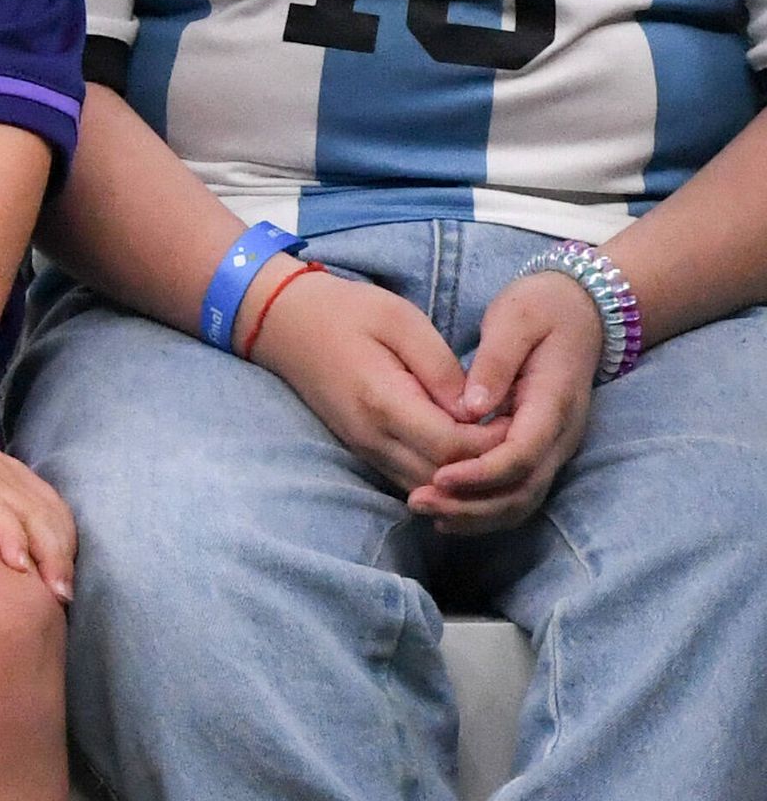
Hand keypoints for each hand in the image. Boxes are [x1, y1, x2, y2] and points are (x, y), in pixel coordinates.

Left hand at [0, 412, 75, 598]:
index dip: (11, 537)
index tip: (22, 569)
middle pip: (34, 515)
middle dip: (51, 554)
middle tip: (58, 599)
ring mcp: (7, 474)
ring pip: (49, 509)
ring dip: (63, 545)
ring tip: (65, 589)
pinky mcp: (15, 475)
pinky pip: (50, 500)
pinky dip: (64, 527)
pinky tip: (66, 557)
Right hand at [245, 266, 504, 491]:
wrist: (282, 321)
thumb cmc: (345, 311)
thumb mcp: (400, 320)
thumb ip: (441, 368)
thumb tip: (475, 411)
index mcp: (384, 402)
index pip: (454, 448)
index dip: (494, 444)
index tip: (520, 418)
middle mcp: (373, 438)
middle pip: (446, 479)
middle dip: (488, 467)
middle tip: (519, 435)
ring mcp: (365, 448)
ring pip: (430, 489)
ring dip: (467, 479)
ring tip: (497, 446)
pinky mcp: (364, 449)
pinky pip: (412, 480)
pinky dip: (445, 478)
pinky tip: (466, 453)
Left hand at [412, 268, 600, 533]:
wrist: (579, 312)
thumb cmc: (541, 309)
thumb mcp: (516, 319)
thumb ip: (495, 361)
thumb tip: (471, 407)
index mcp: (554, 403)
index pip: (521, 454)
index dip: (481, 473)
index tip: (439, 477)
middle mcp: (561, 436)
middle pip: (523, 490)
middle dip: (472, 505)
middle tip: (419, 503)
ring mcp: (555, 446)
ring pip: (523, 500)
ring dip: (476, 514)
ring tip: (425, 511)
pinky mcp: (540, 450)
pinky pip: (518, 491)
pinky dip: (485, 507)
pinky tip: (447, 510)